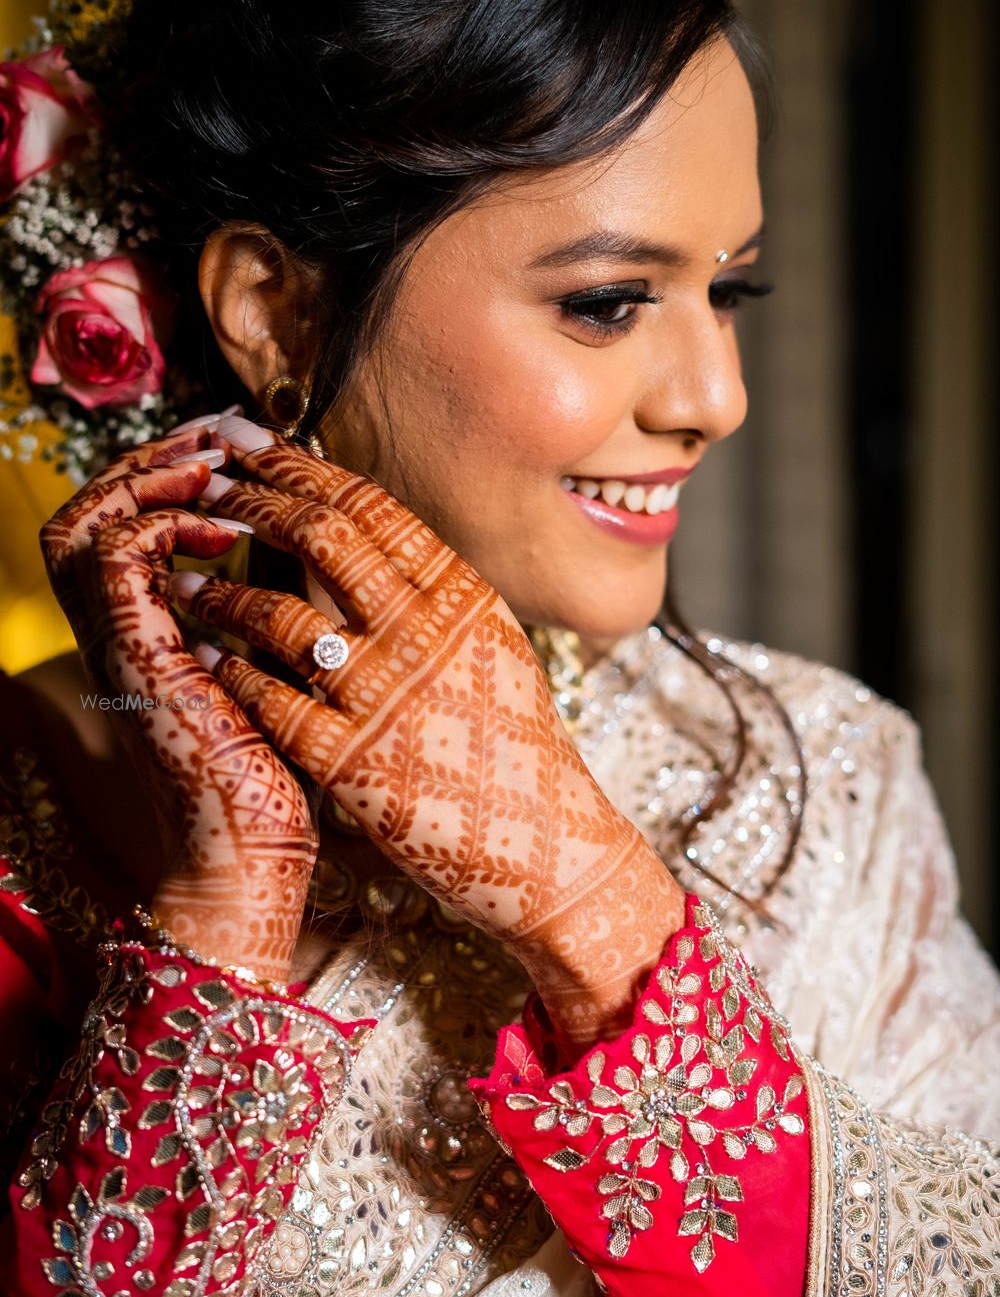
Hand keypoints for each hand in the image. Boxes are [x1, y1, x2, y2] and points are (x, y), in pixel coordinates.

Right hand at [39, 417, 317, 974]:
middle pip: (88, 511)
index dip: (172, 472)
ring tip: (215, 463)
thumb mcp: (278, 673)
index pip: (126, 524)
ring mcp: (122, 648)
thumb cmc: (280, 777)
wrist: (255, 859)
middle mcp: (123, 635)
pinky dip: (162, 525)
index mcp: (153, 633)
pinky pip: (116, 560)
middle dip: (156, 457)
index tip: (238, 443)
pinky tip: (223, 527)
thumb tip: (316, 547)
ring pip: (84, 523)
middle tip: (219, 433)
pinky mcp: (138, 661)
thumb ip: (276, 610)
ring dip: (149, 478)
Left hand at [177, 420, 684, 1046]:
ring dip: (222, 588)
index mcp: (462, 597)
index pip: (370, 507)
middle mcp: (424, 634)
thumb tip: (366, 532)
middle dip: (255, 499)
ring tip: (184, 578)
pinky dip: (225, 670)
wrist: (546, 849)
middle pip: (323, 537)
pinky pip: (266, 698)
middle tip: (208, 483)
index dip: (301, 467)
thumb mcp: (491, 647)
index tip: (254, 447)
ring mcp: (385, 697)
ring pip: (281, 615)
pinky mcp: (350, 761)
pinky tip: (201, 656)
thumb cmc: (517, 747)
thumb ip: (434, 593)